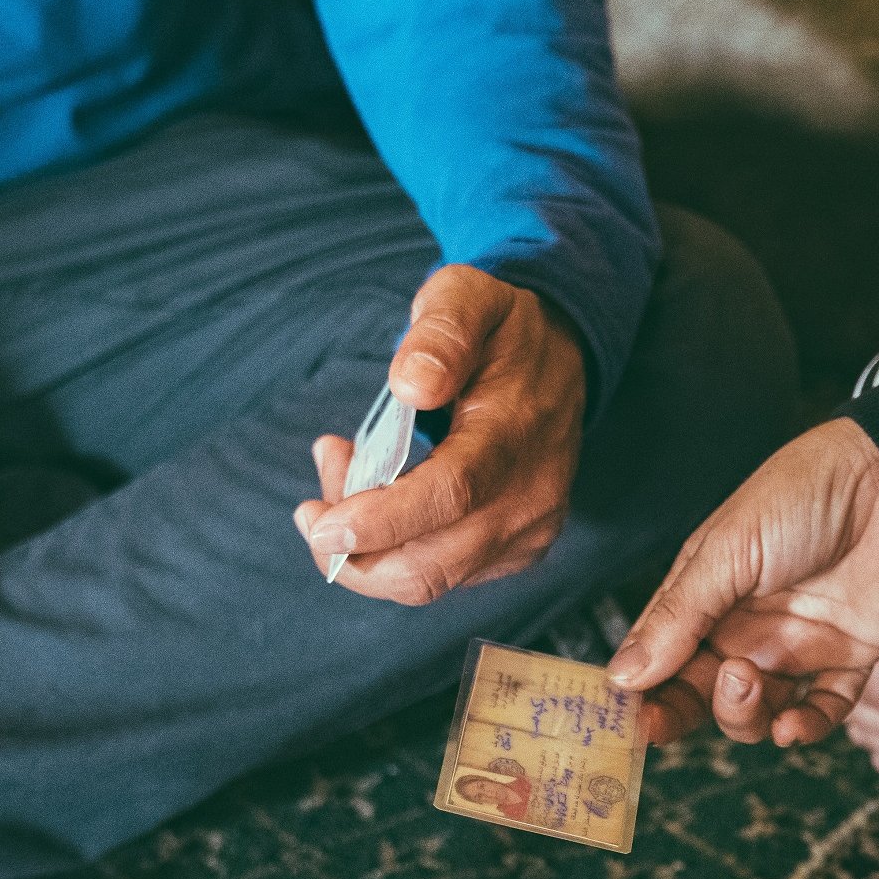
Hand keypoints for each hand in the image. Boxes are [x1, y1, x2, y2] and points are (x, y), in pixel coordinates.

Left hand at [296, 264, 585, 604]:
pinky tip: (378, 500)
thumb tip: (412, 384)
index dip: (380, 521)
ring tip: (339, 481)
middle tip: (315, 495)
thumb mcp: (467, 298)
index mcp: (516, 432)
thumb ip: (441, 332)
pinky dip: (393, 552)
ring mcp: (528, 531)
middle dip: (354, 545)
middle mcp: (531, 496)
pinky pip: (440, 576)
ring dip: (365, 550)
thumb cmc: (500, 330)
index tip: (321, 525)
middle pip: (430, 565)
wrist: (562, 360)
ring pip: (426, 581)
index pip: (450, 495)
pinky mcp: (519, 551)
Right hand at [606, 417, 878, 745]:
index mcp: (704, 599)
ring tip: (746, 678)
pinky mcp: (846, 660)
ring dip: (742, 714)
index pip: (659, 660)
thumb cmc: (800, 496)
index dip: (640, 695)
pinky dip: (806, 728)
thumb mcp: (726, 551)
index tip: (624, 721)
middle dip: (678, 714)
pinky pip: (821, 712)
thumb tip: (622, 677)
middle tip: (663, 722)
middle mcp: (743, 630)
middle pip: (699, 696)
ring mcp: (794, 648)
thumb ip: (678, 616)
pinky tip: (793, 726)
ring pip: (756, 713)